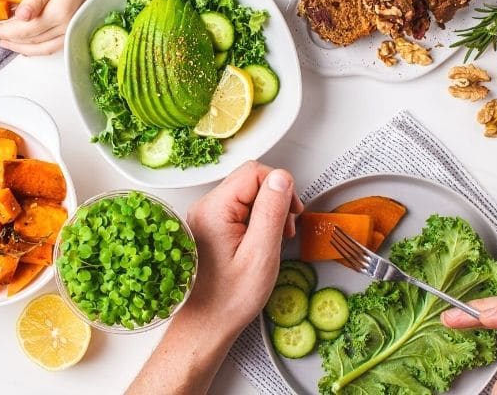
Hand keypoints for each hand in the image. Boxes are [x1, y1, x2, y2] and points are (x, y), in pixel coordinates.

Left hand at [0, 0, 124, 55]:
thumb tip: (20, 18)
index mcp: (59, 12)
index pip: (25, 29)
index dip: (5, 30)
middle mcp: (68, 25)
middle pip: (33, 41)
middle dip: (11, 40)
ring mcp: (75, 27)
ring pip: (46, 47)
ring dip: (25, 47)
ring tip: (9, 43)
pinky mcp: (79, 24)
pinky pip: (58, 44)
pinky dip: (42, 47)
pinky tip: (33, 44)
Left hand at [181, 161, 302, 336]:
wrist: (205, 323)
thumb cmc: (229, 298)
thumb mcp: (260, 254)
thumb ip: (271, 212)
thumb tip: (282, 177)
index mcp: (214, 209)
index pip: (255, 172)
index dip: (280, 187)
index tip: (291, 214)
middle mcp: (205, 206)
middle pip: (250, 179)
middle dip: (275, 199)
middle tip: (285, 229)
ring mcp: (206, 216)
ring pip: (246, 193)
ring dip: (267, 211)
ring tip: (274, 239)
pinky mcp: (210, 225)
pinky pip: (238, 208)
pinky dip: (256, 220)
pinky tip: (261, 242)